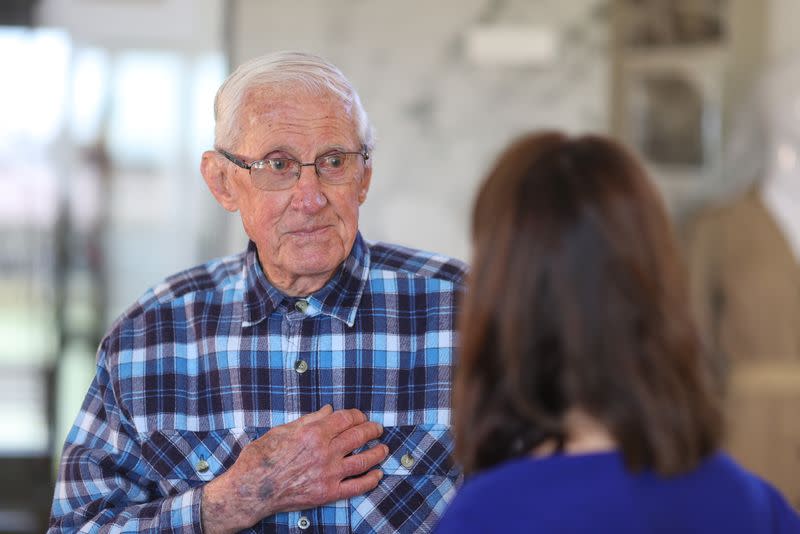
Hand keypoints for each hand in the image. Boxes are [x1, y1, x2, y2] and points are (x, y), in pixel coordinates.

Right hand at [201, 405, 387, 532]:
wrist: (251, 489)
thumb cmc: (262, 457)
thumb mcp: (283, 430)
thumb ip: (310, 419)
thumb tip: (328, 410)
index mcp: (313, 432)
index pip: (346, 419)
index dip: (358, 415)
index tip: (361, 416)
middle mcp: (325, 451)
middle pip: (358, 436)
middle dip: (372, 430)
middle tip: (377, 429)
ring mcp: (328, 474)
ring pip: (363, 460)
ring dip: (377, 453)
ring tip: (383, 448)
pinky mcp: (327, 493)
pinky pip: (356, 487)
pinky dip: (370, 480)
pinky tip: (377, 474)